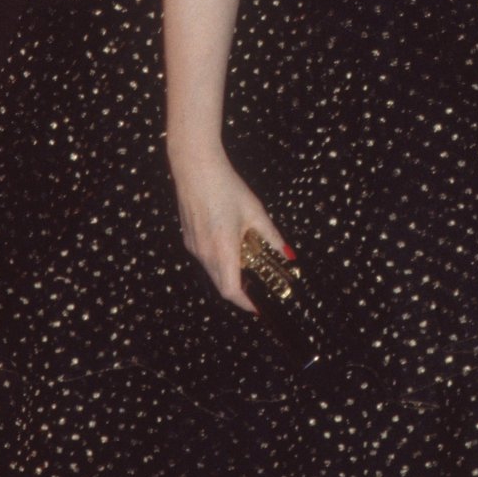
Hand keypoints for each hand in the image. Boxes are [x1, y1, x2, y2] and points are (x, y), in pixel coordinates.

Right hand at [168, 144, 291, 312]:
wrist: (195, 169)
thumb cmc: (226, 188)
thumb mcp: (255, 211)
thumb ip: (271, 236)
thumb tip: (288, 254)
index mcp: (223, 249)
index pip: (231, 290)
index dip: (245, 303)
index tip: (259, 307)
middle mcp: (205, 253)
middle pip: (222, 285)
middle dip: (240, 291)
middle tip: (257, 289)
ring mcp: (194, 247)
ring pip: (213, 272)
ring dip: (229, 274)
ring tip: (247, 263)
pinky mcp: (188, 239)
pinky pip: (205, 259)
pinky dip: (219, 261)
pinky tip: (230, 245)